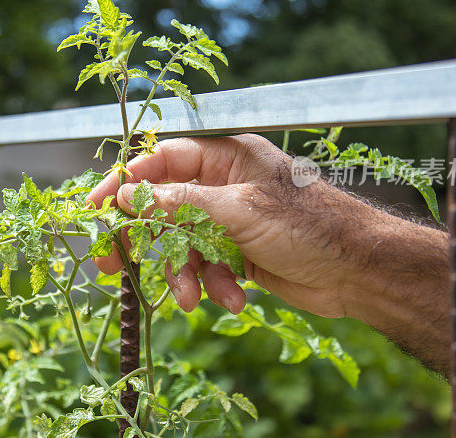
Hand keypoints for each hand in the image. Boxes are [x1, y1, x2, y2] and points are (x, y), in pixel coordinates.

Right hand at [86, 134, 385, 317]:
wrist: (359, 273)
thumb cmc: (309, 226)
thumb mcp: (239, 211)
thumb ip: (181, 202)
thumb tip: (129, 195)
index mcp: (225, 157)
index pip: (160, 161)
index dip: (125, 184)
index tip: (96, 209)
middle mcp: (221, 184)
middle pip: (161, 206)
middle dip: (144, 239)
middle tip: (111, 265)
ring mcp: (227, 220)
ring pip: (181, 244)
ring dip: (183, 273)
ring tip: (190, 298)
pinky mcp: (235, 252)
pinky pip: (204, 266)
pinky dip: (210, 284)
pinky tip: (231, 298)